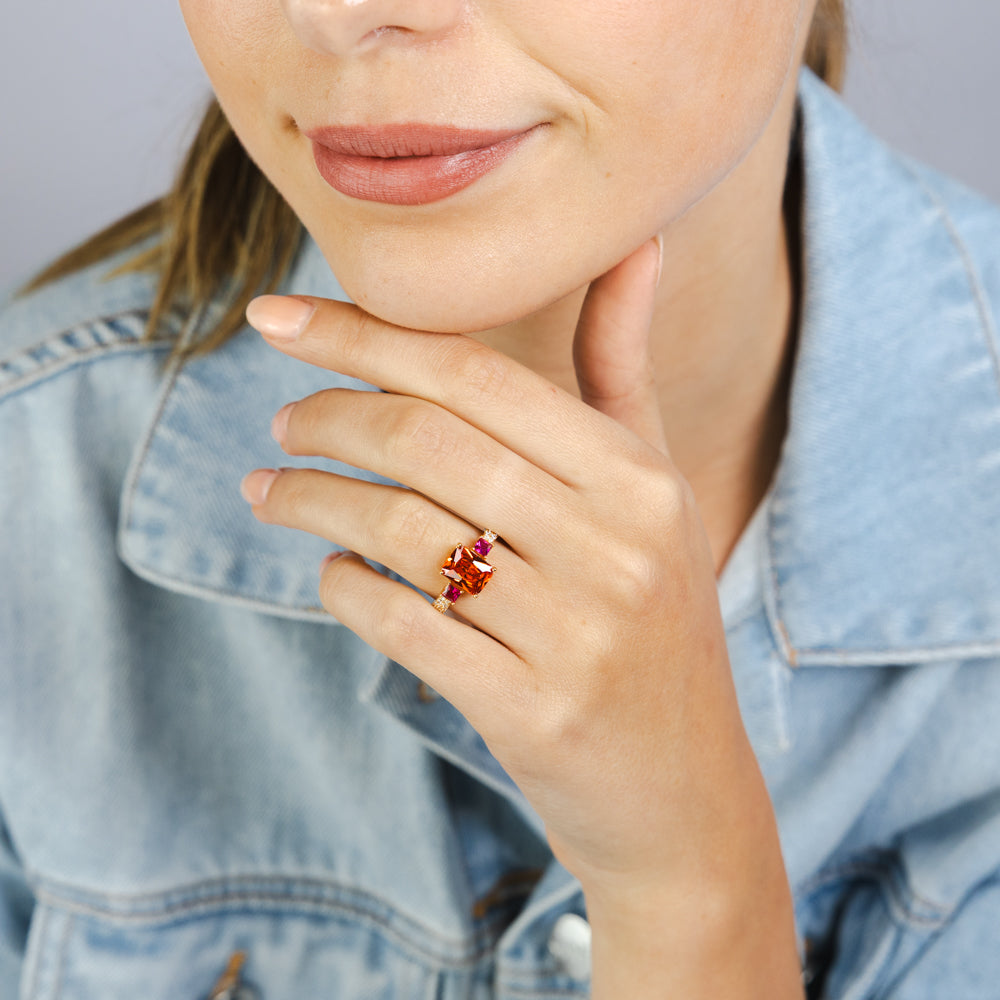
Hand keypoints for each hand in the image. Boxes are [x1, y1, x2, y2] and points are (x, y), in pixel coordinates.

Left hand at [241, 239, 800, 995]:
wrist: (682, 788)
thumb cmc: (655, 620)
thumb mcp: (653, 492)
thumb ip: (621, 370)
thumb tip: (635, 244)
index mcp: (638, 480)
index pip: (477, 375)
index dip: (364, 336)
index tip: (277, 318)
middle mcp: (615, 547)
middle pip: (426, 444)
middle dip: (326, 419)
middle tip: (282, 424)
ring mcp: (577, 634)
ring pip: (400, 532)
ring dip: (313, 502)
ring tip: (272, 491)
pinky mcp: (534, 711)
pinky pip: (403, 624)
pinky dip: (344, 588)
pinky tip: (330, 573)